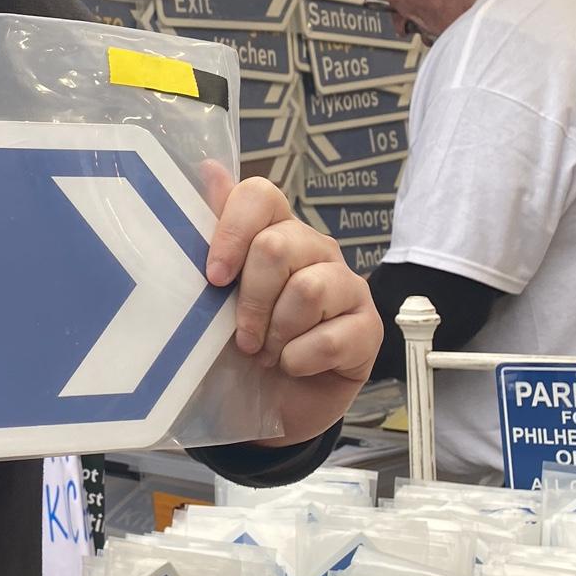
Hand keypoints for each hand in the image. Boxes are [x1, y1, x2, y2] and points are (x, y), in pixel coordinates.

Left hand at [203, 172, 381, 445]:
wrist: (270, 407)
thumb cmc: (237, 347)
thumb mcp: (210, 298)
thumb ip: (209, 237)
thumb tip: (207, 167)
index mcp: (273, 231)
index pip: (260, 195)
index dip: (233, 230)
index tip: (213, 277)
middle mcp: (314, 249)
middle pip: (277, 245)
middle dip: (250, 300)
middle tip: (240, 336)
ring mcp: (346, 286)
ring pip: (307, 290)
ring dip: (275, 333)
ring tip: (265, 354)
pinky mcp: (368, 328)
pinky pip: (332, 337)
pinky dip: (300, 360)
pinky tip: (293, 367)